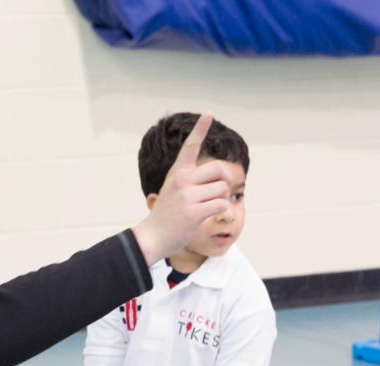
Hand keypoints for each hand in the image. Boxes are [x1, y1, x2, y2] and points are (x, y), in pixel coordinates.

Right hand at [130, 113, 238, 263]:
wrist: (153, 236)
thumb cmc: (167, 214)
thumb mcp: (174, 189)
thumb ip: (192, 179)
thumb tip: (222, 176)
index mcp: (177, 172)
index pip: (190, 146)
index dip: (200, 129)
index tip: (209, 115)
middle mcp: (182, 181)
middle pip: (219, 169)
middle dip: (226, 179)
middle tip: (221, 188)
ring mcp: (187, 197)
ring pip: (222, 189)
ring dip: (221, 198)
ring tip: (207, 206)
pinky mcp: (194, 213)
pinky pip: (221, 204)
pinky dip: (221, 209)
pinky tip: (209, 214)